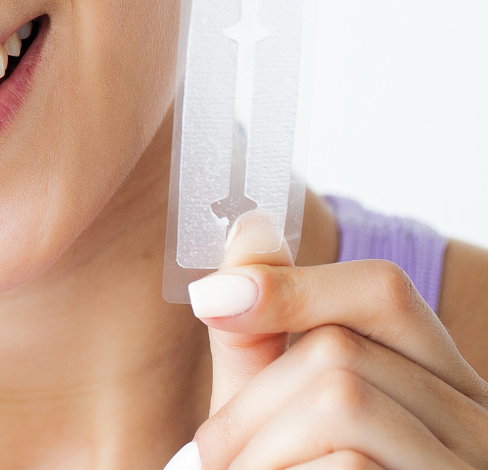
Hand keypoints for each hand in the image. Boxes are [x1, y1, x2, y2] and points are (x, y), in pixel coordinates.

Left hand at [185, 212, 487, 468]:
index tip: (209, 303)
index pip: (383, 294)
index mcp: (443, 390)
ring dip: (257, 448)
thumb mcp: (278, 416)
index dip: (291, 284)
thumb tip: (247, 224)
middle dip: (249, 403)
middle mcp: (477, 429)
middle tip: (220, 460)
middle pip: (339, 354)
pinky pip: (345, 467)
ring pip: (340, 401)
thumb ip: (263, 334)